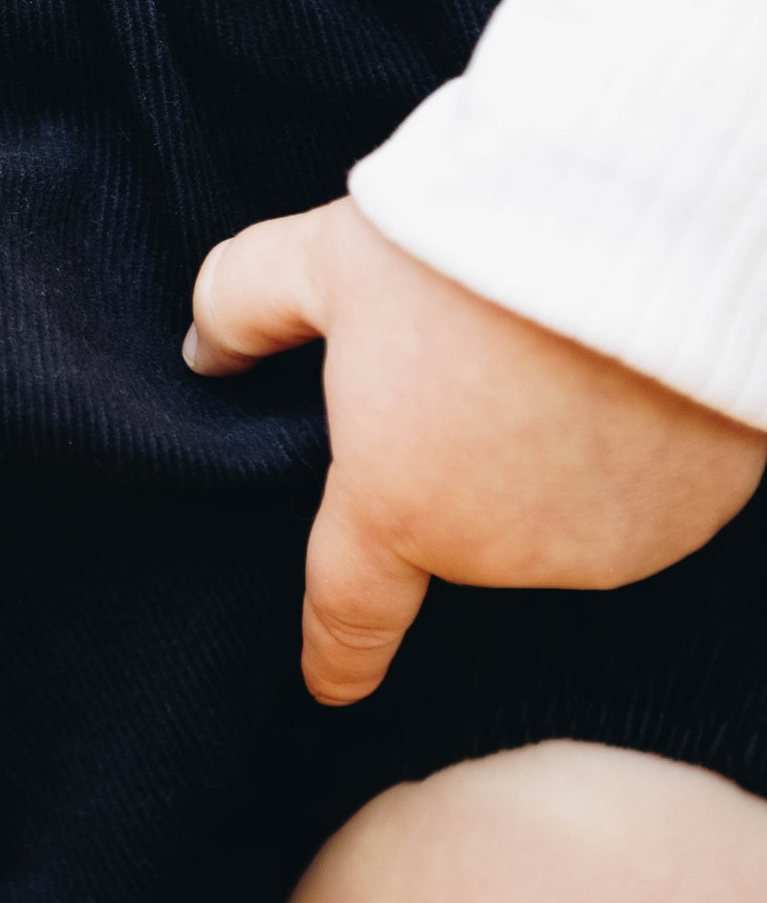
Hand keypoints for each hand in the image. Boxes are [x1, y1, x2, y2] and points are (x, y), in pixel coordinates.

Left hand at [185, 198, 765, 705]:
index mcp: (399, 504)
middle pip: (462, 524)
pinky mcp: (698, 513)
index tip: (329, 682)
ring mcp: (612, 541)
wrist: (641, 220)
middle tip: (472, 364)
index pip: (351, 610)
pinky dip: (630, 453)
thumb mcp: (330, 255)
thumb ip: (246, 304)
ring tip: (551, 357)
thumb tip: (203, 350)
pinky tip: (622, 376)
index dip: (335, 651)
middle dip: (457, 464)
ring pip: (556, 514)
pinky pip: (647, 496)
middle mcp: (505, 550)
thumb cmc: (468, 239)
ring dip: (547, 462)